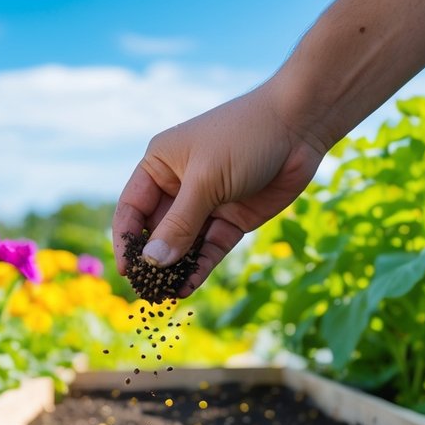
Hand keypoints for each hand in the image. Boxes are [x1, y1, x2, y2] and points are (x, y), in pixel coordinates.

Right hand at [113, 81, 324, 296]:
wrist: (299, 127)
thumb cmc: (244, 138)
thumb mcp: (205, 181)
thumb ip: (179, 224)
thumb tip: (152, 263)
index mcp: (160, 165)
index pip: (132, 208)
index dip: (126, 240)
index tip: (126, 271)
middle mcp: (179, 186)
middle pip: (156, 231)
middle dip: (152, 261)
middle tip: (147, 292)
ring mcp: (207, 204)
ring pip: (184, 244)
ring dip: (176, 269)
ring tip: (167, 297)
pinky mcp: (232, 219)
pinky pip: (209, 248)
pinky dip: (200, 268)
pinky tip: (189, 287)